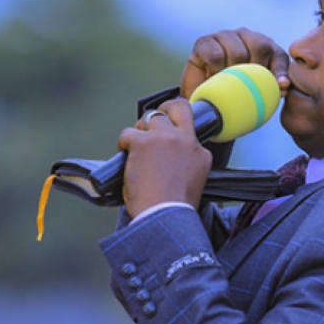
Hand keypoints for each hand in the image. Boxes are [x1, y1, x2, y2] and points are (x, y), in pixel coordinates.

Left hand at [117, 99, 211, 217]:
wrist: (165, 215)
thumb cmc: (176, 208)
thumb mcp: (194, 182)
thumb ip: (186, 164)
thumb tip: (168, 163)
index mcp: (200, 153)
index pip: (189, 129)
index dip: (175, 129)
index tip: (168, 133)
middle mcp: (185, 140)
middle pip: (176, 107)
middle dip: (163, 110)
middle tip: (150, 123)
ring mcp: (164, 138)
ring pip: (150, 118)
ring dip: (141, 129)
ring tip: (135, 147)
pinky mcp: (143, 143)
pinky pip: (128, 133)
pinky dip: (123, 143)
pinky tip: (124, 155)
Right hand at [181, 27, 290, 98]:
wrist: (205, 108)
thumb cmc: (235, 102)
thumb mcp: (259, 97)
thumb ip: (273, 89)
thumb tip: (284, 85)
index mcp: (264, 47)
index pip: (278, 54)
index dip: (280, 71)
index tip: (281, 88)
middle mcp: (245, 36)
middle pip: (260, 46)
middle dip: (257, 72)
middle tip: (249, 89)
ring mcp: (224, 37)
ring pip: (238, 51)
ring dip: (235, 74)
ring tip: (230, 87)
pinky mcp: (204, 43)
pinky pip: (215, 55)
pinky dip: (216, 71)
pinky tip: (214, 80)